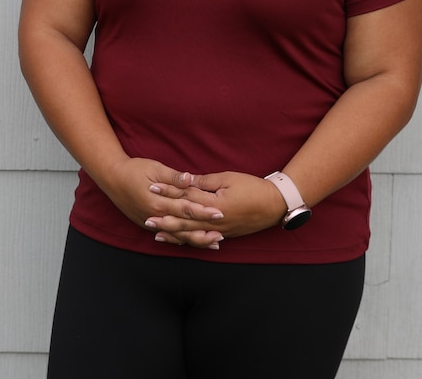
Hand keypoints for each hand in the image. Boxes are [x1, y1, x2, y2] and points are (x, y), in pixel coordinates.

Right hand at [95, 158, 225, 247]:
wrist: (112, 178)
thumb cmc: (134, 170)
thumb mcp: (154, 168)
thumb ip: (173, 177)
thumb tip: (190, 179)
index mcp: (158, 202)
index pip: (186, 209)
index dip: (204, 212)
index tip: (220, 213)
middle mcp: (155, 216)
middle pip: (184, 227)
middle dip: (204, 231)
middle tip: (222, 234)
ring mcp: (151, 223)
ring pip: (177, 236)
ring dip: (196, 239)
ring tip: (214, 242)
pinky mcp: (147, 224)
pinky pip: (168, 236)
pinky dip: (181, 239)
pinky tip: (193, 241)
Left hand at [145, 171, 287, 244]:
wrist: (275, 205)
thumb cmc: (252, 188)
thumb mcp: (228, 179)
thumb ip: (206, 182)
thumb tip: (186, 180)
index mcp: (214, 205)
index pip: (186, 198)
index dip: (168, 192)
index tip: (152, 188)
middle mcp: (215, 221)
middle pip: (185, 221)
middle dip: (165, 220)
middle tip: (146, 219)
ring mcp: (220, 230)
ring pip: (192, 234)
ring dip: (174, 234)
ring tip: (157, 235)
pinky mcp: (225, 234)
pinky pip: (203, 240)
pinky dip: (190, 241)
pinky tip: (180, 242)